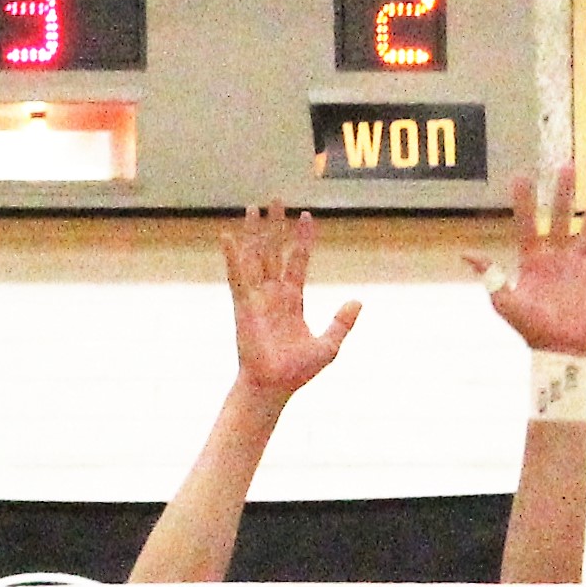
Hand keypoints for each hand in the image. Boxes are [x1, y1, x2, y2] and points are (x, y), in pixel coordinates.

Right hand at [224, 206, 361, 400]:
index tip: (308, 217)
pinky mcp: (244, 305)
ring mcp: (257, 297)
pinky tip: (227, 236)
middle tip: (275, 199)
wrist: (274, 387)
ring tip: (252, 207)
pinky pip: (237, 276)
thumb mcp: (329, 345)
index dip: (303, 239)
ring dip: (254, 232)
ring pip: (255, 256)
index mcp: (292, 300)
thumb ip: (342, 322)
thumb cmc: (297, 372)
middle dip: (275, 225)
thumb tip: (358, 301)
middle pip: (274, 250)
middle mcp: (273, 293)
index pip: (298, 261)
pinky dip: (232, 256)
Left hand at [469, 166, 585, 358]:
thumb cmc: (529, 327)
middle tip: (566, 166)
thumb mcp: (504, 302)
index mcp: (532, 260)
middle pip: (559, 217)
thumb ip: (490, 276)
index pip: (527, 224)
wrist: (558, 350)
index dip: (524, 201)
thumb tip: (466, 255)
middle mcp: (555, 257)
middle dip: (562, 192)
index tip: (522, 176)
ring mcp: (577, 265)